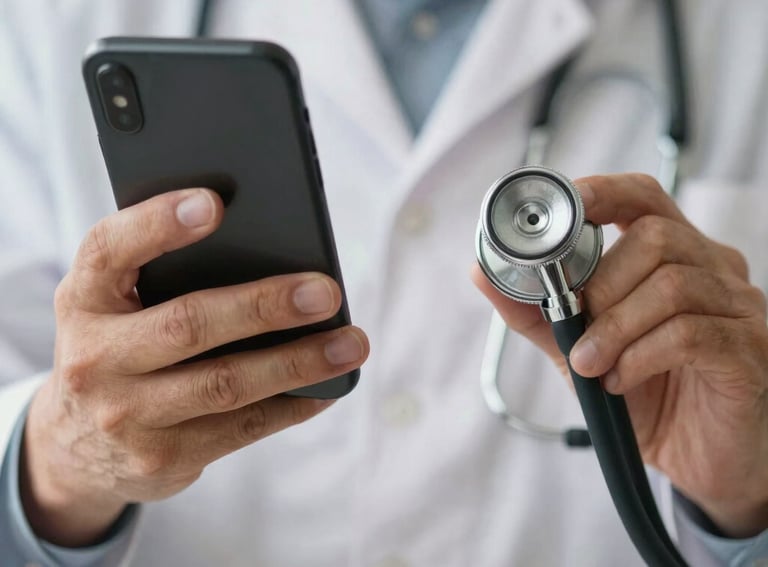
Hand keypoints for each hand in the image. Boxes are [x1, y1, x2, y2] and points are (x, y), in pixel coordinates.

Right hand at [23, 188, 368, 546]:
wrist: (78, 443)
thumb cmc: (119, 346)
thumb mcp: (115, 303)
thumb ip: (163, 271)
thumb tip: (273, 249)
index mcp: (84, 298)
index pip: (110, 248)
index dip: (158, 222)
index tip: (215, 203)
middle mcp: (95, 357)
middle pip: (188, 324)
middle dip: (264, 306)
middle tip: (325, 292)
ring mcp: (126, 415)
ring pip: (226, 385)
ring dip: (298, 363)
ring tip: (351, 343)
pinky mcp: (162, 457)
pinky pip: (242, 428)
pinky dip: (293, 405)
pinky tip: (328, 386)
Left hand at [473, 174, 767, 537]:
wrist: (697, 457)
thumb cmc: (644, 392)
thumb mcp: (578, 346)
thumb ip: (537, 310)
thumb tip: (481, 270)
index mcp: (674, 255)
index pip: (642, 197)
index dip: (602, 192)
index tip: (564, 208)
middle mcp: (714, 270)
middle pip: (655, 237)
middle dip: (600, 285)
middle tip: (575, 330)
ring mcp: (738, 308)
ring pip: (671, 285)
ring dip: (613, 327)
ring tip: (590, 363)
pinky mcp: (748, 351)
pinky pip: (691, 334)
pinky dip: (640, 356)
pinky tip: (621, 380)